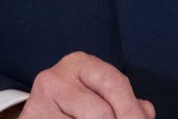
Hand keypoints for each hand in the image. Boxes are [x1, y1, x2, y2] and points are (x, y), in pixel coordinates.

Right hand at [13, 51, 155, 118]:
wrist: (41, 114)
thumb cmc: (75, 106)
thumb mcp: (100, 95)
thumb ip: (125, 101)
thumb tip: (145, 113)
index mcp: (80, 64)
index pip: (114, 84)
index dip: (131, 110)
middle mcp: (57, 77)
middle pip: (100, 111)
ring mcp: (40, 100)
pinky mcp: (32, 118)